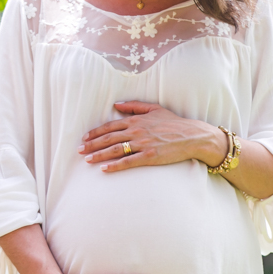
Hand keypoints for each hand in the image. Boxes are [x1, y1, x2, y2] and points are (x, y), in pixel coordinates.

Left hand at [79, 101, 226, 172]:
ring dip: (99, 155)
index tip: (85, 138)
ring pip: (115, 150)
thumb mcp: (154, 109)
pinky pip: (128, 162)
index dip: (96, 132)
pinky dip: (115, 165)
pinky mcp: (149, 156)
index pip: (110, 126)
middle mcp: (136, 131)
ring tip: (87, 160)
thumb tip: (116, 104)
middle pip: (108, 138)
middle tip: (79, 150)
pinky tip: (104, 169)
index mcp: (136, 120)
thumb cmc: (174, 123)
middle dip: (92, 145)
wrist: (192, 136)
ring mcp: (142, 144)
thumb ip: (134, 106)